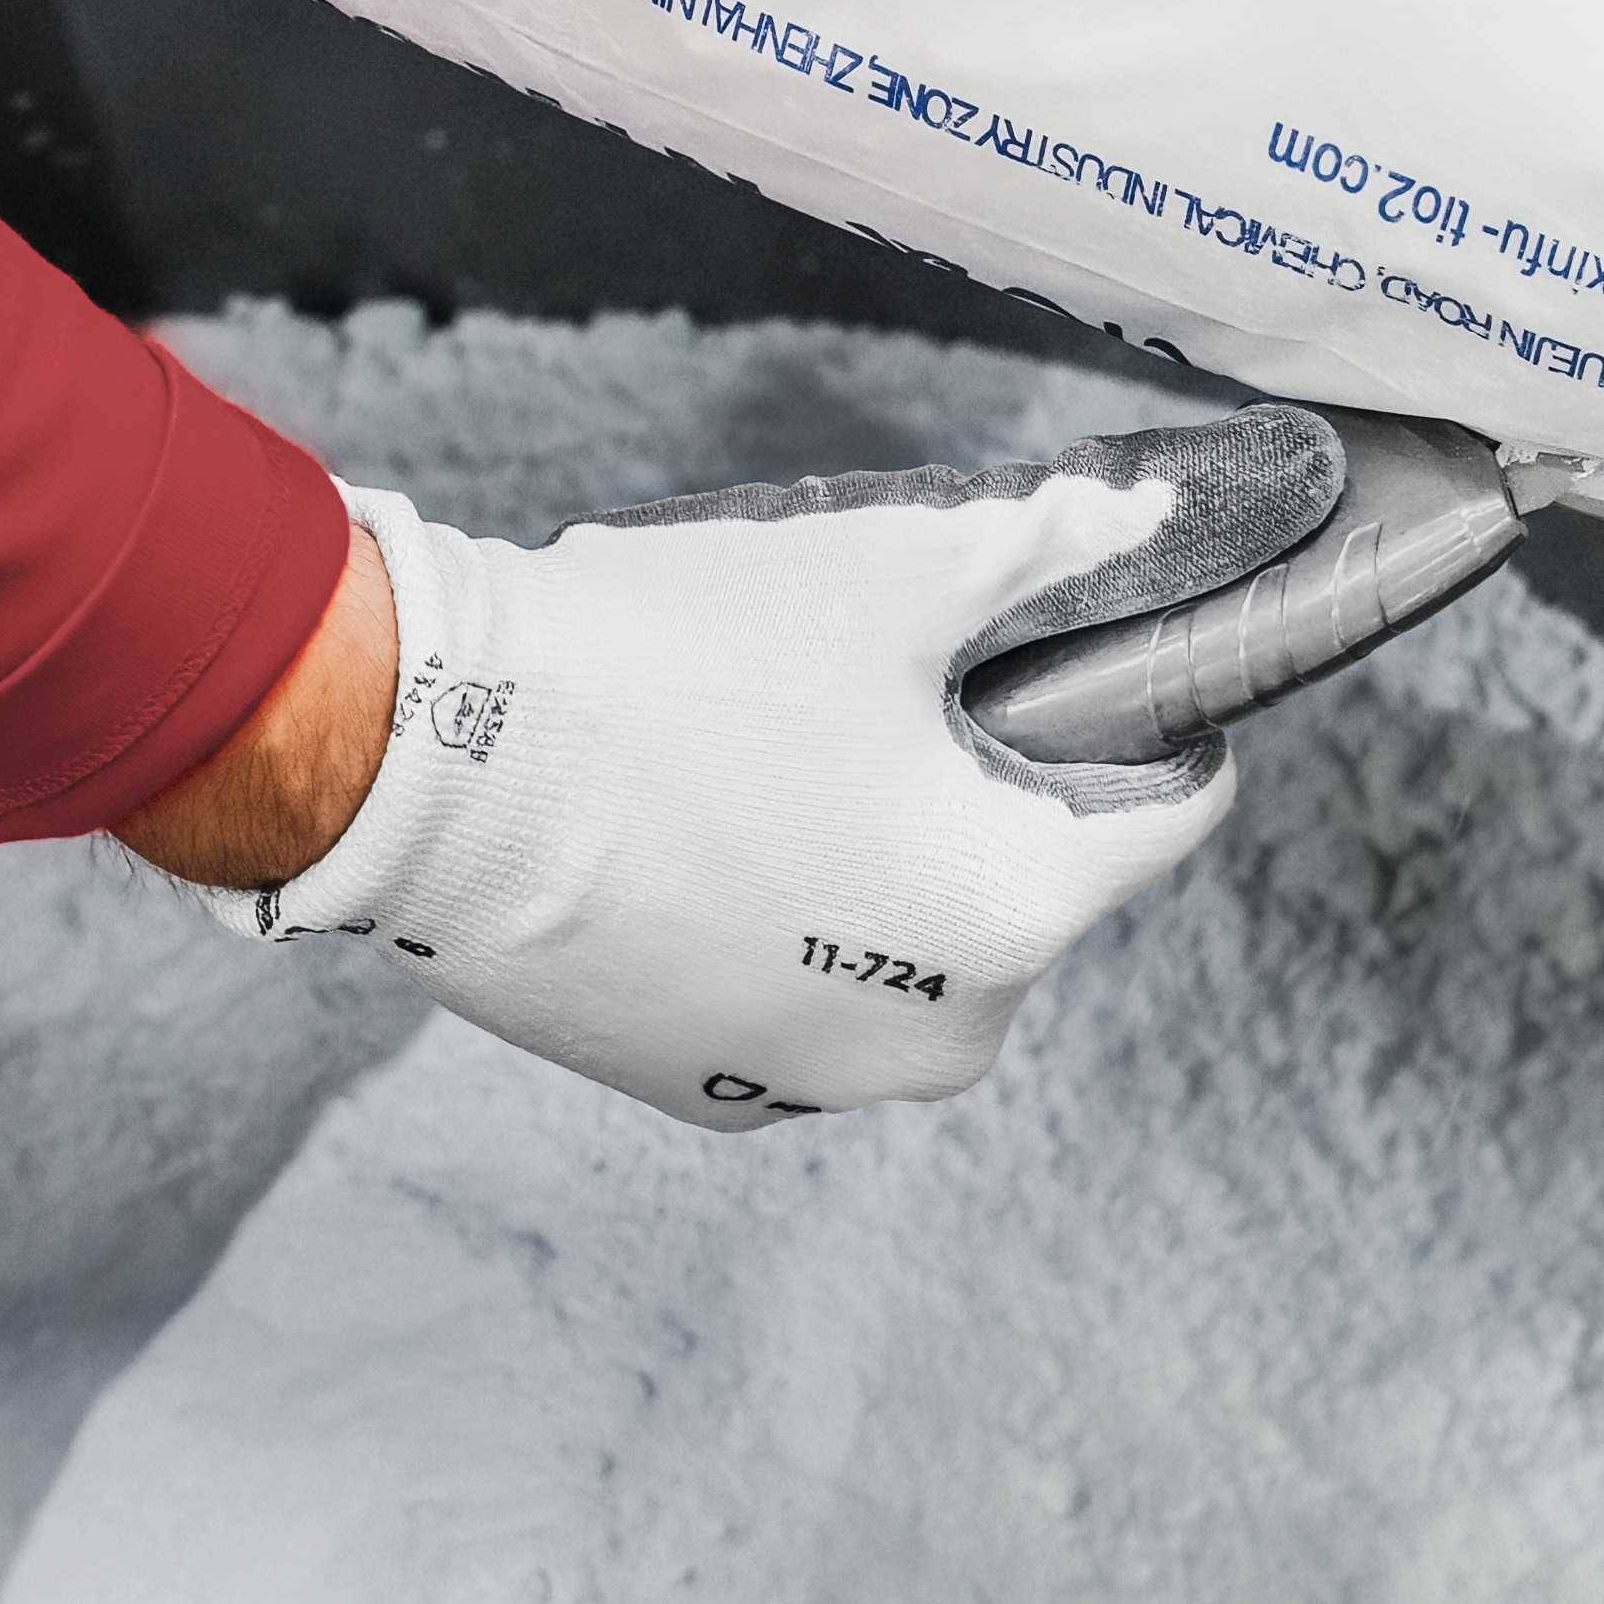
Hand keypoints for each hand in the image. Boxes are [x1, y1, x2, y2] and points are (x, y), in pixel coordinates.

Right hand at [212, 414, 1343, 1122]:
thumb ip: (1058, 541)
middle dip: (978, 787)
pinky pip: (804, 993)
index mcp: (1018, 908)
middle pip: (1029, 879)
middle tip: (868, 690)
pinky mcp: (714, 1092)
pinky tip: (700, 831)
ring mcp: (821, 1077)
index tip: (1062, 653)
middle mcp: (943, 1035)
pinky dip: (781, 923)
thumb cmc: (669, 663)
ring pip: (914, 943)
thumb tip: (1165, 510)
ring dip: (877, 857)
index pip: (1168, 805)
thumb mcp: (896, 565)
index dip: (1136, 706)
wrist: (434, 770)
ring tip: (766, 755)